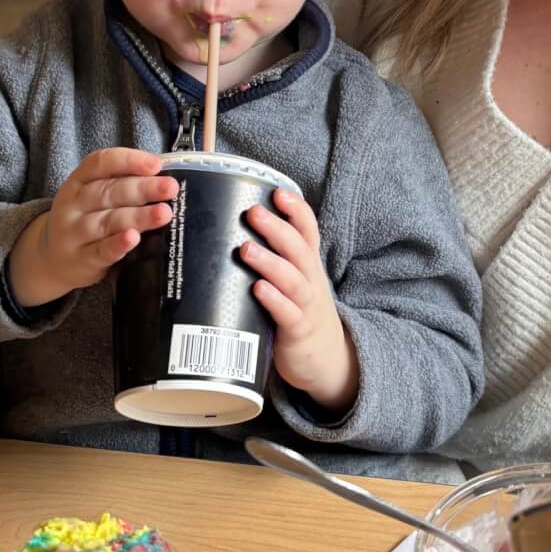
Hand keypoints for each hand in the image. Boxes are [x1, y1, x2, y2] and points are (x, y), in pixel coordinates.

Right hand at [8, 149, 178, 307]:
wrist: (51, 258)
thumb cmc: (85, 218)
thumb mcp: (92, 195)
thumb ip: (122, 183)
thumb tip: (165, 176)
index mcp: (79, 180)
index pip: (100, 163)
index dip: (128, 161)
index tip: (155, 164)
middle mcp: (73, 204)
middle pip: (109, 192)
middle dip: (143, 189)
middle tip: (170, 188)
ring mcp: (74, 232)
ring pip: (108, 221)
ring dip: (138, 216)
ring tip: (163, 213)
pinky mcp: (81, 259)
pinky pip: (101, 251)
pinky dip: (118, 245)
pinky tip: (133, 238)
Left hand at [241, 189, 357, 411]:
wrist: (326, 359)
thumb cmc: (299, 311)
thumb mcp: (293, 281)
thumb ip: (271, 258)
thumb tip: (224, 231)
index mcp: (308, 264)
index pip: (308, 230)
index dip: (296, 211)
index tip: (278, 193)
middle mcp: (311, 280)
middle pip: (299, 249)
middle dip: (277, 229)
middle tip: (253, 212)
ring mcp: (306, 306)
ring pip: (292, 279)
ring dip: (270, 262)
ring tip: (246, 249)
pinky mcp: (298, 332)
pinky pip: (288, 313)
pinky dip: (274, 300)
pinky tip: (258, 289)